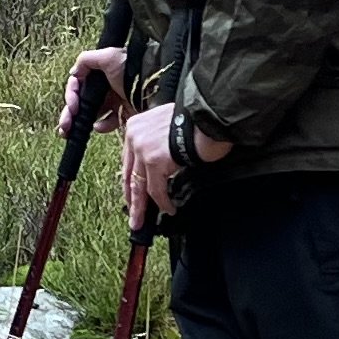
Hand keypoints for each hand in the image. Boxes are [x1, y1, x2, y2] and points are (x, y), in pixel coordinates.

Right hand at [61, 45, 128, 136]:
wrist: (156, 85)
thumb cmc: (133, 68)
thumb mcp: (108, 56)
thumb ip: (86, 60)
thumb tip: (73, 72)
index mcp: (100, 74)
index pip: (78, 86)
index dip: (71, 96)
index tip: (72, 106)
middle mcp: (106, 87)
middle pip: (82, 102)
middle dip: (70, 115)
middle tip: (65, 127)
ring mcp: (115, 101)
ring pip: (92, 114)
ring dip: (81, 123)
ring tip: (74, 131)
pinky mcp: (125, 114)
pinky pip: (109, 122)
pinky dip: (101, 126)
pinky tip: (98, 127)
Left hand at [120, 100, 230, 221]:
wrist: (210, 116)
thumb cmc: (197, 120)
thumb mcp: (168, 124)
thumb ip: (158, 140)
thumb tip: (161, 162)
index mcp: (136, 126)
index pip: (128, 160)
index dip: (130, 180)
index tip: (131, 194)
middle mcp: (135, 136)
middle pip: (129, 174)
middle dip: (131, 198)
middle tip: (132, 216)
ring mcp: (143, 149)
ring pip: (138, 186)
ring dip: (140, 207)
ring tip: (140, 222)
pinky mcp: (155, 161)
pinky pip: (156, 189)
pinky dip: (163, 202)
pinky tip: (168, 209)